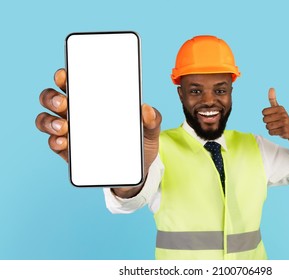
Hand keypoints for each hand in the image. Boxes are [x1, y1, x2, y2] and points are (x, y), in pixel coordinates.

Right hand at [36, 68, 161, 197]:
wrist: (138, 170)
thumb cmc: (140, 141)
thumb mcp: (150, 129)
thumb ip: (152, 118)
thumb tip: (147, 110)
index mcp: (93, 100)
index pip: (73, 82)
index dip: (64, 76)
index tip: (64, 75)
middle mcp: (77, 112)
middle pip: (52, 98)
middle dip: (52, 97)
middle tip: (64, 103)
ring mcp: (70, 132)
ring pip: (47, 120)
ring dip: (48, 121)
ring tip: (63, 127)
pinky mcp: (69, 152)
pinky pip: (54, 143)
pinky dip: (54, 142)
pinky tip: (64, 142)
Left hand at [262, 88, 288, 142]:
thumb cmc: (282, 117)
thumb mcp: (278, 108)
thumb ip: (272, 99)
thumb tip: (271, 88)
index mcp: (280, 108)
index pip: (263, 112)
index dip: (266, 115)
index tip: (272, 116)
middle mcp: (283, 114)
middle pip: (264, 120)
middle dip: (267, 122)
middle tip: (274, 122)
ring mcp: (284, 123)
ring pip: (267, 126)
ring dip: (270, 128)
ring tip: (276, 126)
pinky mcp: (284, 131)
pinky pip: (271, 132)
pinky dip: (272, 133)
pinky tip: (278, 131)